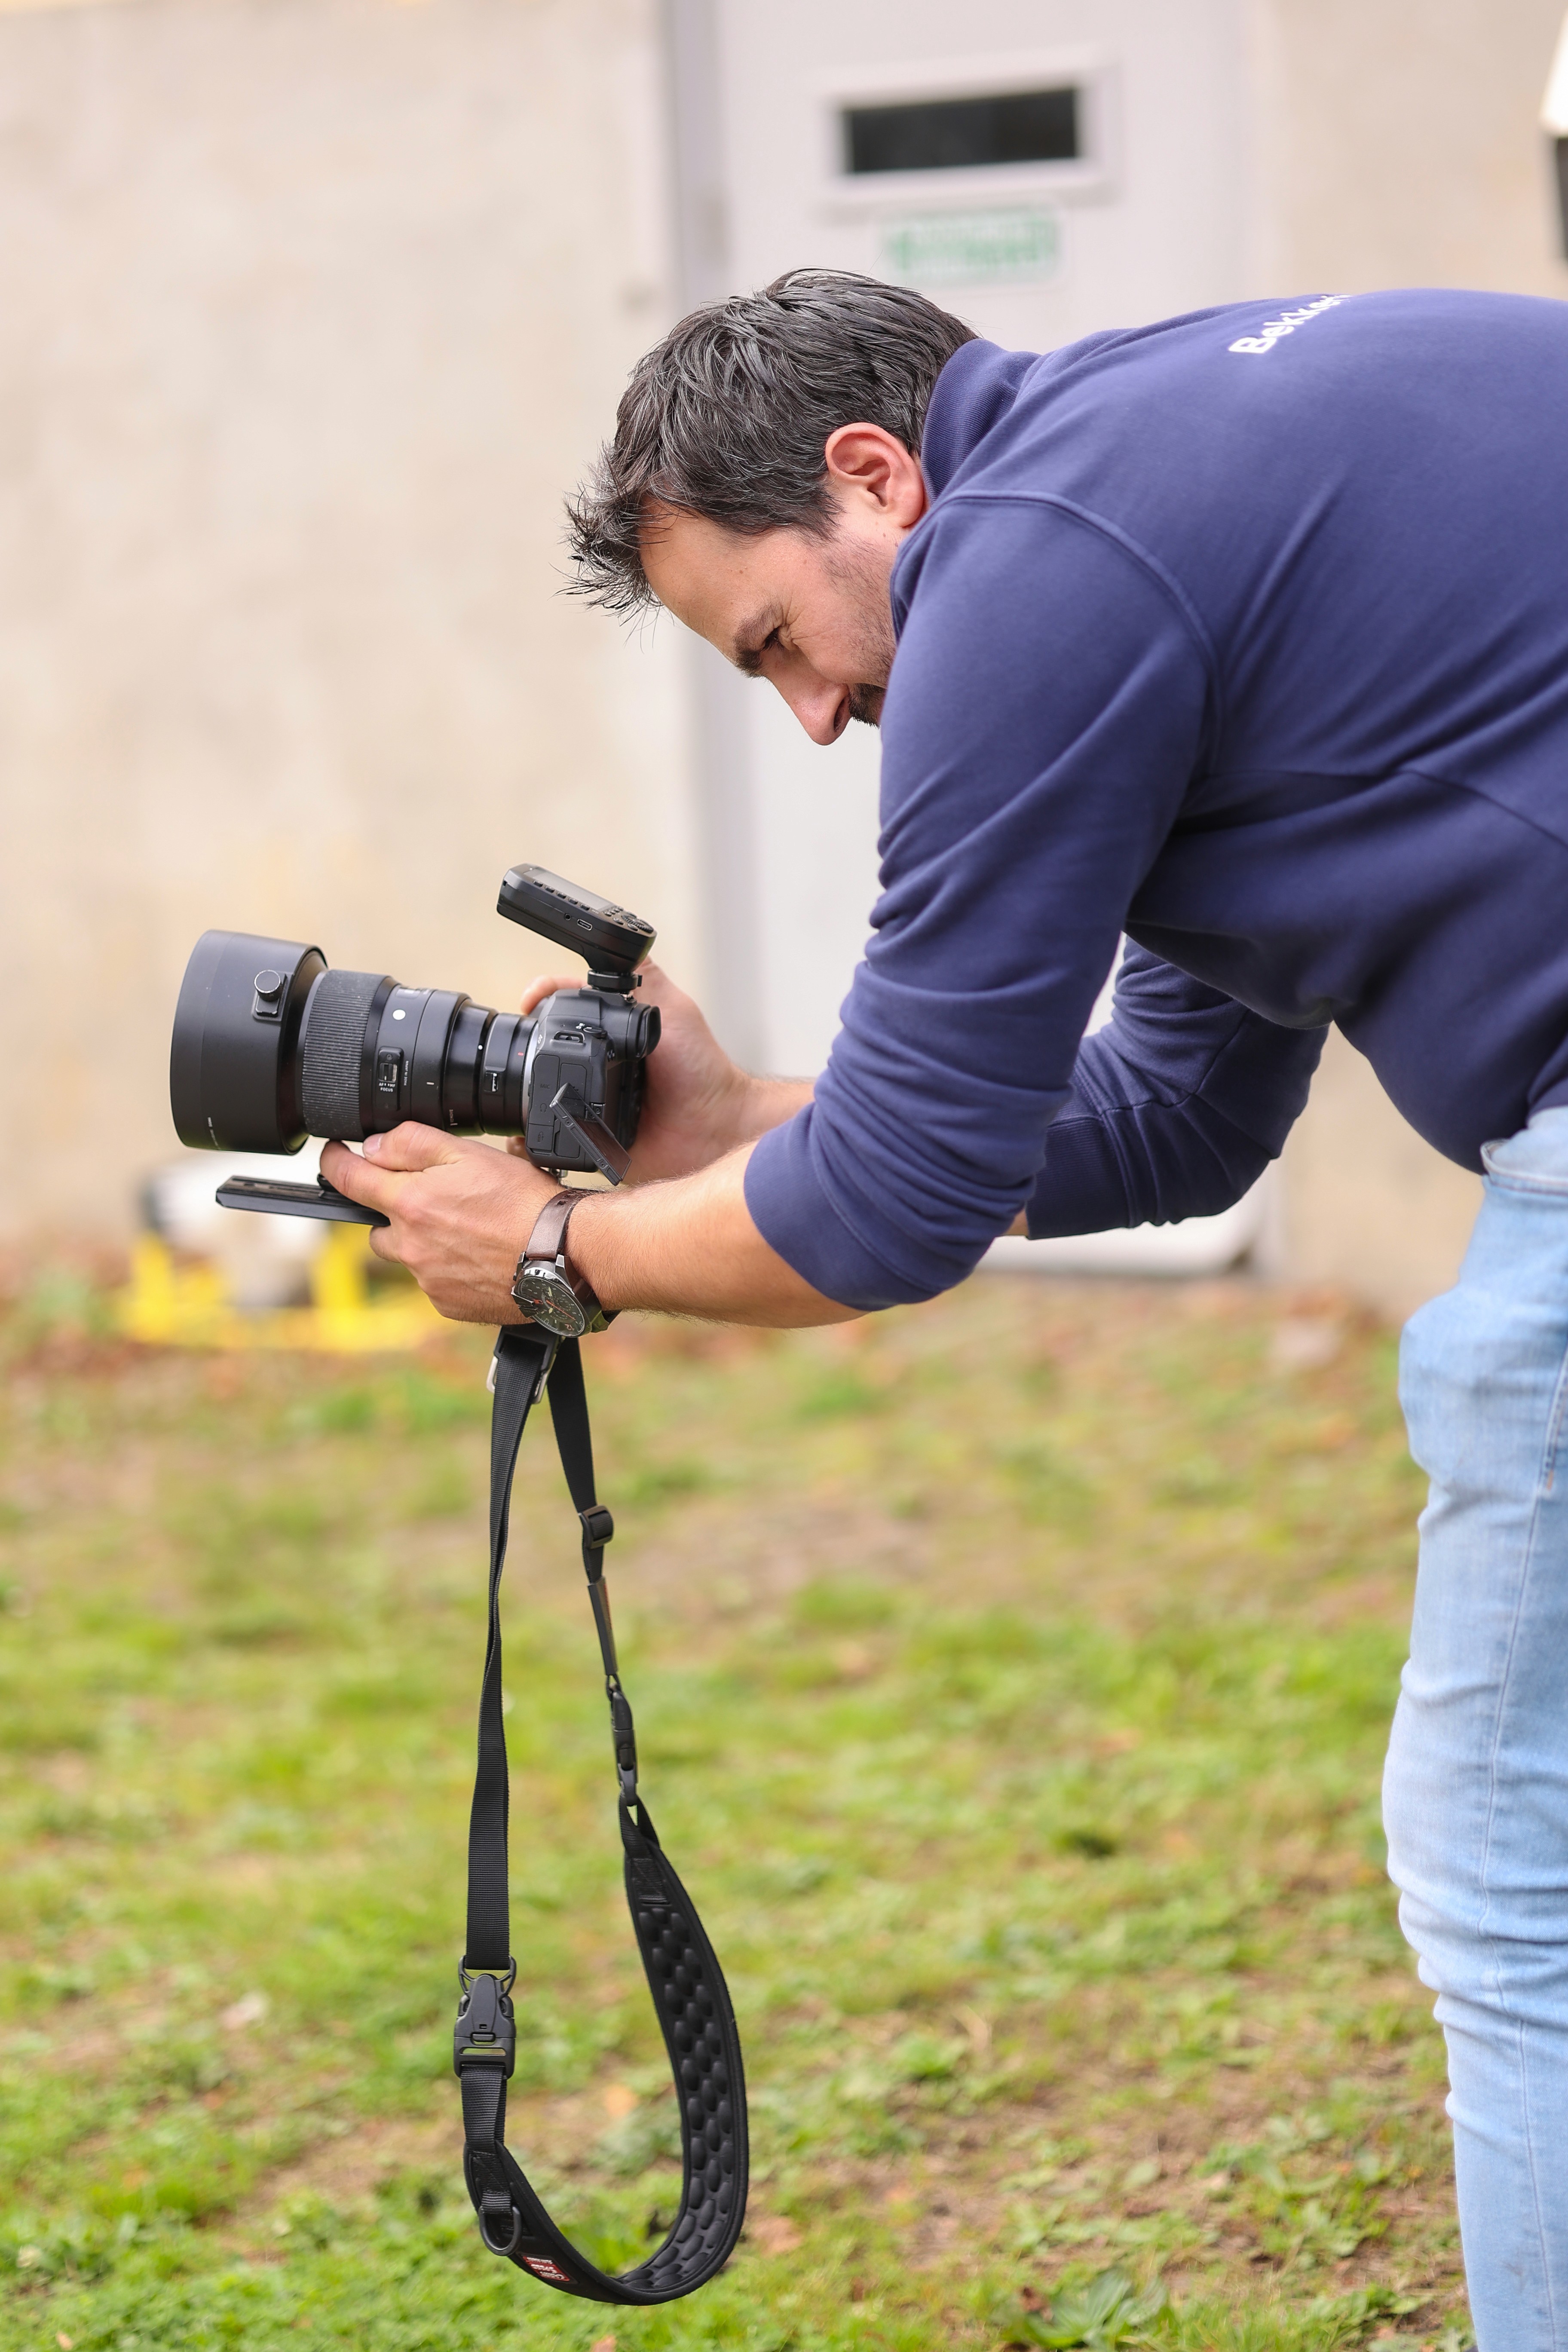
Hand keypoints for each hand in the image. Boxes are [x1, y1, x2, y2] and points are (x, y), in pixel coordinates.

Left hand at [320, 1127, 557, 1324]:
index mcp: (410, 1203)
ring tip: (467, 1231)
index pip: (348, 1180)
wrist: (563, 1254)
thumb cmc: (524, 1202)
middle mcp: (411, 1246)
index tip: (332, 1155)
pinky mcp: (448, 1304)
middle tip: (434, 1202)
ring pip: (408, 1257)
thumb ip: (412, 1143)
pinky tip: (480, 1256)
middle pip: (376, 1227)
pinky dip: (448, 1269)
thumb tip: (372, 1147)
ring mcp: (428, 1279)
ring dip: (423, 1243)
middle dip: (393, 1213)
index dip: (333, 1162)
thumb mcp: (469, 1153)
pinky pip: (433, 1284)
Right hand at [508, 962, 806, 1183]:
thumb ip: (644, 975)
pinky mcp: (591, 1138)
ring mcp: (590, 1103)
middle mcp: (596, 1065)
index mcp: (609, 1032)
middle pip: (543, 1051)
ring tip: (514, 1084)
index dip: (542, 1000)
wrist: (713, 1125)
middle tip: (521, 1043)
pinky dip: (532, 1137)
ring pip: (539, 1095)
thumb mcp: (671, 1008)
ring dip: (523, 1093)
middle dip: (525, 1048)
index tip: (530, 1000)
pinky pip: (552, 1140)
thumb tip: (621, 937)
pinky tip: (521, 1131)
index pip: (563, 1009)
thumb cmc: (700, 1066)